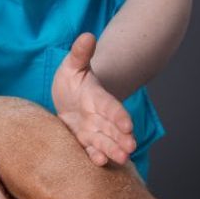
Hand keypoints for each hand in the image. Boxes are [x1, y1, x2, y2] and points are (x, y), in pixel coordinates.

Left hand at [52, 33, 136, 165]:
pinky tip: (100, 162)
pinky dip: (96, 156)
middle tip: (131, 147)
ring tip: (123, 159)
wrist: (68, 98)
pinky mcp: (83, 140)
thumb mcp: (72, 65)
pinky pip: (90, 149)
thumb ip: (80, 53)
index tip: (128, 125)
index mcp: (97, 97)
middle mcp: (97, 116)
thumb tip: (87, 36)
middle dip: (122, 138)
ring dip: (114, 150)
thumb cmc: (72, 79)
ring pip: (104, 140)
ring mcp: (92, 129)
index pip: (110, 107)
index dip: (119, 115)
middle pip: (112, 127)